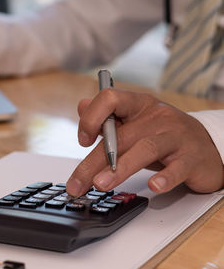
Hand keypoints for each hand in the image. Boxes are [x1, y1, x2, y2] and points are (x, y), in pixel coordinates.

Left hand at [66, 89, 223, 196]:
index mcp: (138, 105)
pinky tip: (153, 187)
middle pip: (120, 136)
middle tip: (77, 183)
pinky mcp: (192, 158)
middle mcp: (157, 117)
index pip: (110, 98)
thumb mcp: (135, 124)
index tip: (82, 141)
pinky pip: (178, 168)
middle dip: (93, 162)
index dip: (92, 118)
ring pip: (145, 149)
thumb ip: (108, 119)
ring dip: (120, 169)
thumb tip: (81, 105)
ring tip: (101, 184)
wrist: (208, 147)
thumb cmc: (164, 137)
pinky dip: (165, 178)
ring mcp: (176, 136)